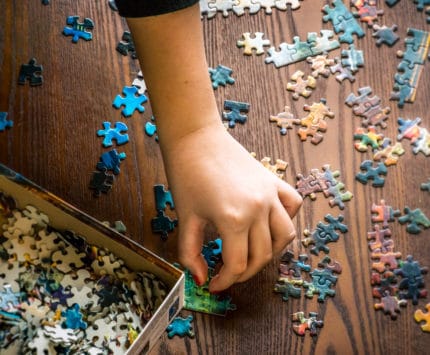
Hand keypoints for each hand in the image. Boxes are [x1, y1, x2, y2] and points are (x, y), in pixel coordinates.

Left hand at [162, 123, 301, 292]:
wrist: (195, 138)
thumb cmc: (186, 175)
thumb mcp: (185, 218)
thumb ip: (190, 254)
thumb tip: (201, 278)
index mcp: (233, 220)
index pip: (238, 265)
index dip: (225, 281)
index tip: (215, 285)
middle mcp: (258, 208)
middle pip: (262, 255)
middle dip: (244, 272)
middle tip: (229, 273)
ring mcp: (270, 193)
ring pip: (285, 236)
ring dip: (271, 252)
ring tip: (252, 254)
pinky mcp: (273, 180)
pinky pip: (293, 205)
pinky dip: (286, 219)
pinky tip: (269, 223)